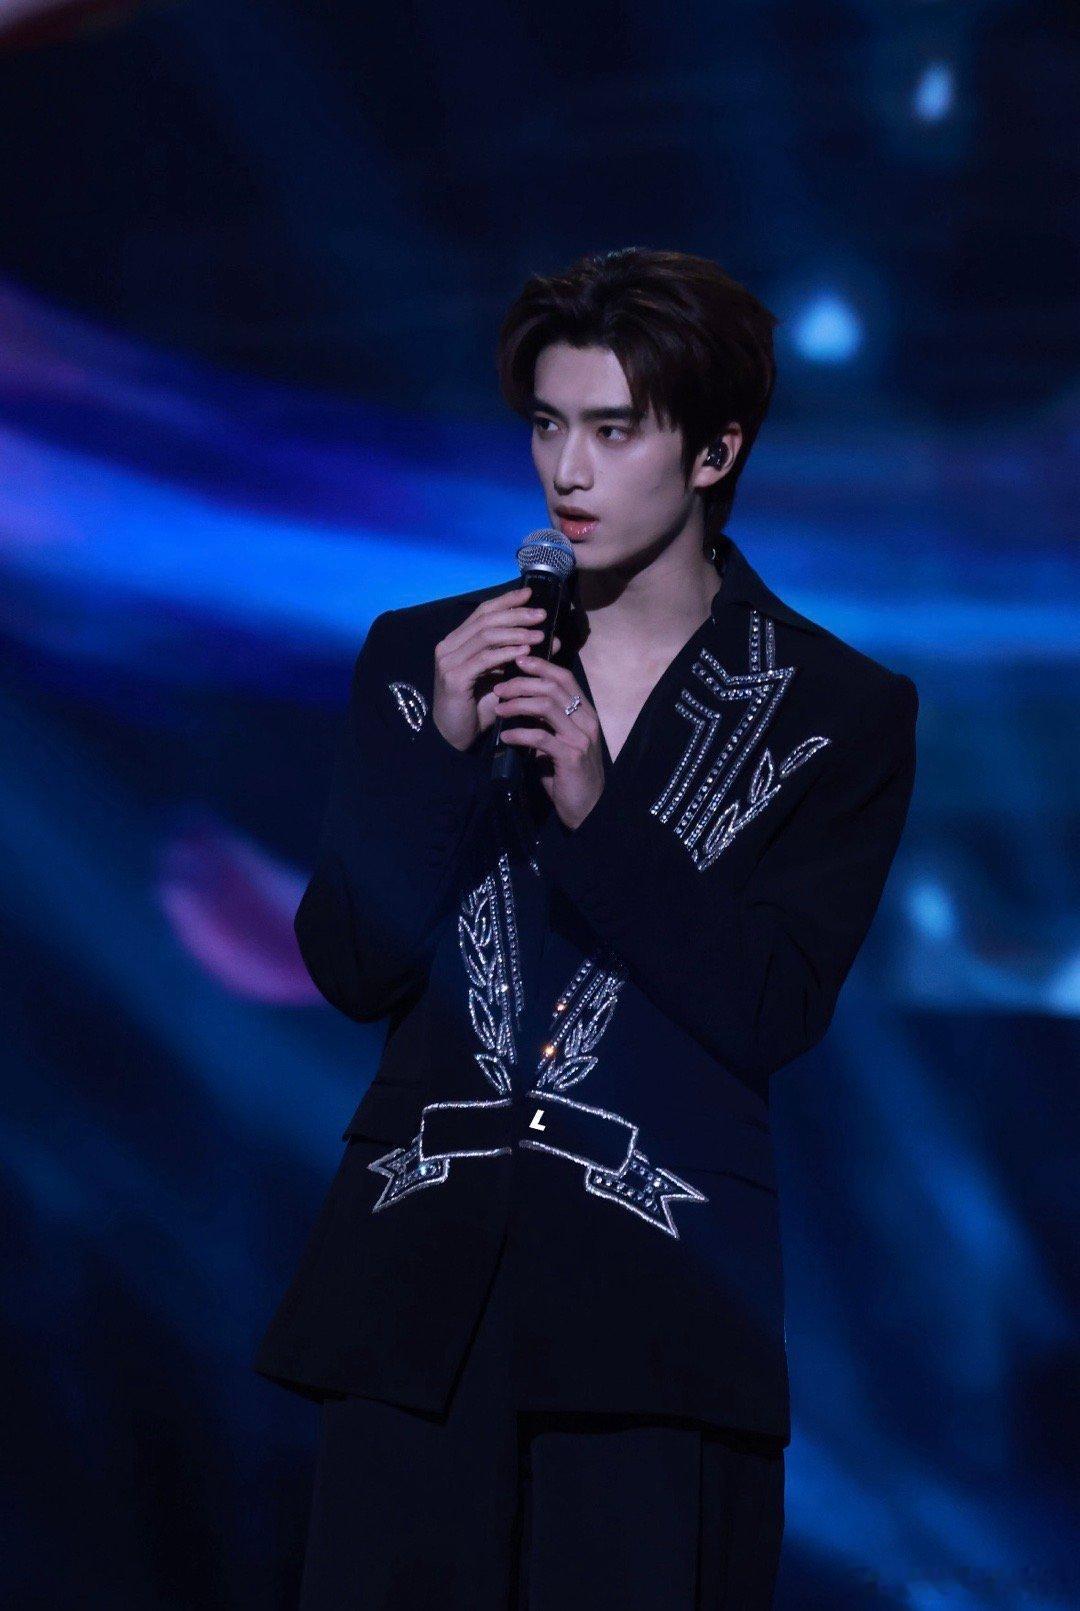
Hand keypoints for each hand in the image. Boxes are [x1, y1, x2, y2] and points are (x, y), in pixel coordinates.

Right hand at [431, 586, 560, 752]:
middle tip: (541, 614)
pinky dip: (506, 652)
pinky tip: (524, 651)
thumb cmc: (478, 708)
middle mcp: (448, 646)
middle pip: (485, 619)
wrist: (455, 737)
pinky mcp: (453, 677)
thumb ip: (521, 656)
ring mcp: (448, 661)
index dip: (506, 601)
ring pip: (486, 636)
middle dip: (516, 614)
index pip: (483, 612)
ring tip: (538, 633)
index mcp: (457, 641)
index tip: (530, 594)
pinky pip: (484, 659)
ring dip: (515, 632)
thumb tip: (551, 639)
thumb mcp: (503, 677)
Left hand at [492, 656, 604, 830]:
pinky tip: (506, 738)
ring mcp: (581, 739)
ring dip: (518, 704)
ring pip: (547, 706)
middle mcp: (586, 721)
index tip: (517, 660)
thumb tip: (519, 706)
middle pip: (553, 687)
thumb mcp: (559, 743)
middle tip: (499, 688)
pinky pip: (541, 738)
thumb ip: (546, 724)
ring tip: (498, 709)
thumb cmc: (569, 777)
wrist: (589, 810)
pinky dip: (520, 734)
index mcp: (585, 714)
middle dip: (522, 682)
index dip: (541, 665)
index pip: (564, 678)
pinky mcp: (571, 757)